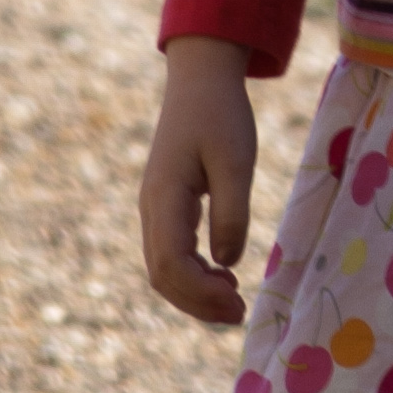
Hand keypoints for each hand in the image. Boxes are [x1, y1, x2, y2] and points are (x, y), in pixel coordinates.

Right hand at [140, 37, 258, 323]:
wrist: (200, 79)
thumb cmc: (222, 114)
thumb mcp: (235, 161)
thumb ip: (231, 212)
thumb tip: (227, 262)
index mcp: (164, 197)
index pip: (170, 264)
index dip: (200, 293)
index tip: (237, 302)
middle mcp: (152, 208)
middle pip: (162, 274)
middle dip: (197, 302)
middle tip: (240, 314)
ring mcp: (155, 207)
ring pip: (163, 266)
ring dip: (194, 292)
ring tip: (233, 301)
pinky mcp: (166, 204)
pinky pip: (171, 251)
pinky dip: (192, 273)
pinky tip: (222, 274)